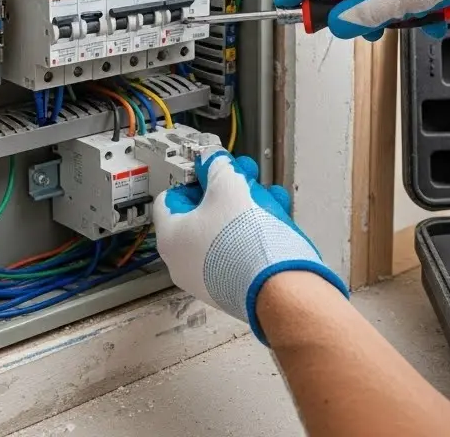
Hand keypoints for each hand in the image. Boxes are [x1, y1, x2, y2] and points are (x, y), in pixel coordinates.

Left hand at [154, 149, 348, 343]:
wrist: (278, 288)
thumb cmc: (244, 239)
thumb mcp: (229, 185)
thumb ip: (217, 167)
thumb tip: (211, 160)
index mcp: (170, 236)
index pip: (172, 197)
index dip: (194, 178)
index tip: (214, 170)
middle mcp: (183, 262)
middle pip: (201, 214)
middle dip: (227, 191)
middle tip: (245, 178)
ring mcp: (208, 278)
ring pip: (224, 232)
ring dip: (246, 209)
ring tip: (269, 196)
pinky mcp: (234, 287)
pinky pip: (239, 252)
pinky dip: (254, 233)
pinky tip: (276, 219)